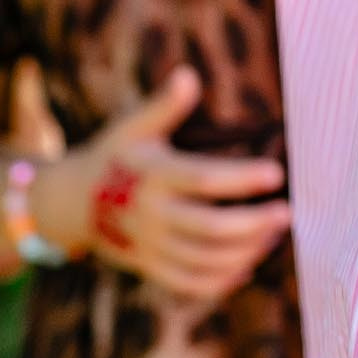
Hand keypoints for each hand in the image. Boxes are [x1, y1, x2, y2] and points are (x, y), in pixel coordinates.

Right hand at [39, 69, 287, 302]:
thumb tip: (188, 74)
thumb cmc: (114, 155)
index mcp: (153, 176)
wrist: (71, 204)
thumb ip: (164, 105)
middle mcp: (151, 215)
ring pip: (204, 260)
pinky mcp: (149, 267)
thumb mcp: (133, 127)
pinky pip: (189, 283)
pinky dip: (221, 281)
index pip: (203, 180)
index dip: (242, 179)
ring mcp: (150, 245)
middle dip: (253, 224)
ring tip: (274, 235)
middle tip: (286, 213)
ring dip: (245, 252)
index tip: (276, 173)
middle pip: (209, 228)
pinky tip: (249, 266)